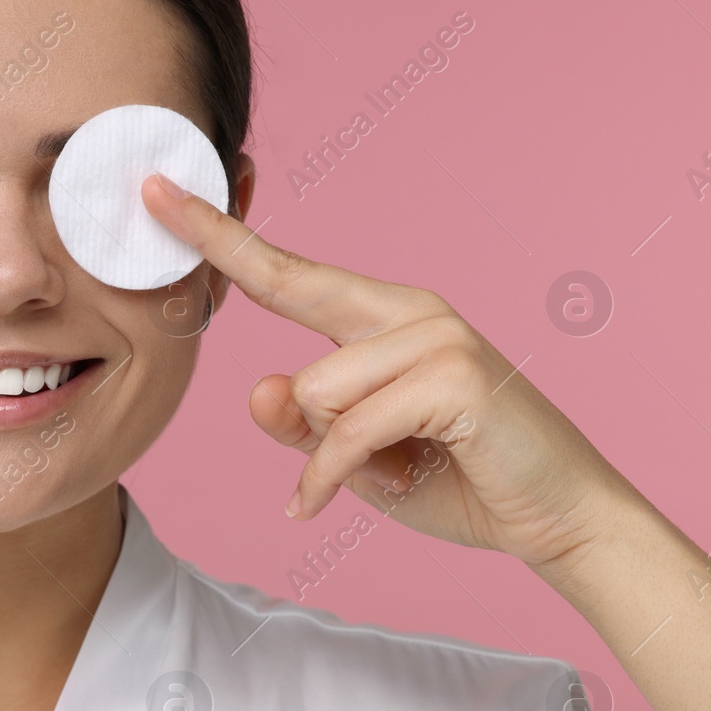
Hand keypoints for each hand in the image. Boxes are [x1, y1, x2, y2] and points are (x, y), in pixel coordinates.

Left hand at [141, 171, 642, 571]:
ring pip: (312, 390)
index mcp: (386, 321)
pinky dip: (331, 479)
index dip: (222, 234)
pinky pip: (346, 432)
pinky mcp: (455, 377)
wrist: (559, 519)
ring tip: (381, 474)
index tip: (160, 191)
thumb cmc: (459, 481)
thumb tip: (259, 389)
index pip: (290, 272)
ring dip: (322, 455)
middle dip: (218, 245)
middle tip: (150, 191)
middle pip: (290, 287)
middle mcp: (412, 312)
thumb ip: (305, 427)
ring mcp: (439, 337)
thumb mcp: (356, 459)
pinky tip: (329, 504)